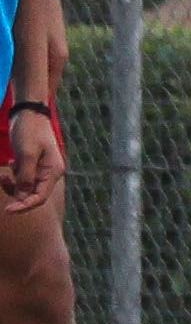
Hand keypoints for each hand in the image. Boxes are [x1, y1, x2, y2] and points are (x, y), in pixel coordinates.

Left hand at [0, 100, 53, 216]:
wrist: (29, 112)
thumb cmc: (29, 131)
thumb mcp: (26, 153)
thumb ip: (25, 176)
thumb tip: (22, 196)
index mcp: (53, 171)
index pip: (39, 197)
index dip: (24, 206)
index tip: (7, 210)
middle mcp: (50, 173)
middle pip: (33, 194)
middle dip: (16, 193)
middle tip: (2, 180)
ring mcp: (43, 169)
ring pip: (27, 187)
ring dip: (13, 184)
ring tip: (4, 172)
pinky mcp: (34, 164)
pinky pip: (24, 178)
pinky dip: (15, 175)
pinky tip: (10, 162)